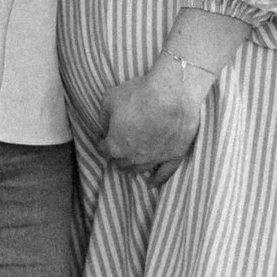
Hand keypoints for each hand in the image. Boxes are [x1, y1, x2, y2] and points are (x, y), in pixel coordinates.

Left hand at [102, 59, 208, 186]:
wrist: (173, 93)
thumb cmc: (139, 94)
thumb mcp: (110, 99)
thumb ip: (104, 116)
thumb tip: (105, 126)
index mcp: (116, 145)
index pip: (103, 150)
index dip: (102, 143)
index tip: (103, 138)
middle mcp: (134, 157)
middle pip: (121, 162)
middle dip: (116, 156)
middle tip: (117, 149)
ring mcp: (155, 158)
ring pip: (140, 169)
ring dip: (132, 167)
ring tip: (129, 165)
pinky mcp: (174, 156)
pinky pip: (164, 174)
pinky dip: (157, 180)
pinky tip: (151, 183)